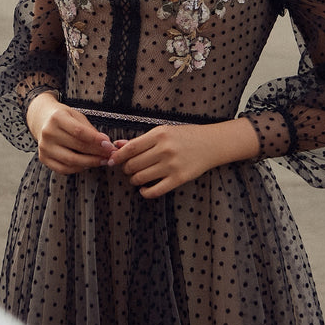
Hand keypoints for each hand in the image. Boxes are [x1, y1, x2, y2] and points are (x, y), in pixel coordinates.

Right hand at [26, 92, 113, 174]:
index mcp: (57, 118)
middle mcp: (48, 133)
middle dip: (97, 152)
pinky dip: (78, 168)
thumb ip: (90, 130)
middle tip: (109, 155)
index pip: (79, 132)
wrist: (43, 120)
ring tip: (102, 161)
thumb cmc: (64, 117)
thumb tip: (106, 143)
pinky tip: (88, 164)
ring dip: (90, 162)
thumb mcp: (77, 116)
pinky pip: (63, 169)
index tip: (108, 145)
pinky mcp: (43, 158)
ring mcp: (44, 147)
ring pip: (71, 160)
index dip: (95, 140)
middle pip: (77, 147)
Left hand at [106, 118, 258, 198]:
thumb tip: (117, 145)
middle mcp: (165, 150)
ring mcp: (172, 165)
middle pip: (134, 164)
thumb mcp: (163, 132)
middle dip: (126, 169)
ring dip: (134, 180)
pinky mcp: (179, 178)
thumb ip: (140, 140)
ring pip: (141, 178)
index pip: (131, 148)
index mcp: (159, 135)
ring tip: (136, 177)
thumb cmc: (186, 136)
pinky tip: (144, 189)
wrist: (211, 143)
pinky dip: (145, 192)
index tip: (113, 160)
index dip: (119, 156)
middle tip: (128, 168)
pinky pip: (155, 190)